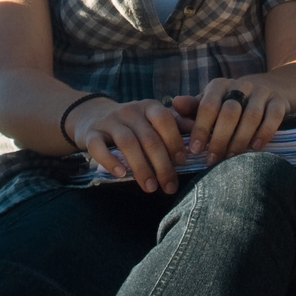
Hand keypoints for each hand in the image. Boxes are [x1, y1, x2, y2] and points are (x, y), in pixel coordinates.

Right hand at [71, 98, 187, 194]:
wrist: (91, 114)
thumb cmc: (131, 123)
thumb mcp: (152, 119)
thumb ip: (176, 125)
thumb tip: (205, 137)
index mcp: (148, 107)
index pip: (165, 120)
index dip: (174, 141)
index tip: (182, 162)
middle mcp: (130, 111)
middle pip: (149, 137)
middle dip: (162, 164)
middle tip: (169, 186)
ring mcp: (109, 121)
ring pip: (127, 143)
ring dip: (141, 167)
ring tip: (150, 188)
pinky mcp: (91, 133)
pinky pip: (99, 146)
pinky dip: (110, 161)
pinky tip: (121, 174)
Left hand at [171, 76, 289, 164]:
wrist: (268, 88)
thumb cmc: (230, 102)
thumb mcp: (211, 103)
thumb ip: (193, 107)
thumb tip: (174, 104)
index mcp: (219, 86)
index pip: (208, 105)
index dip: (201, 128)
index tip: (195, 150)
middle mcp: (241, 85)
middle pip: (229, 112)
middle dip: (220, 139)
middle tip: (212, 160)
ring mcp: (261, 92)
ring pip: (251, 116)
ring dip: (240, 140)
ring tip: (232, 159)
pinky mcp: (279, 101)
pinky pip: (273, 116)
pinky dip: (264, 133)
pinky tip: (256, 147)